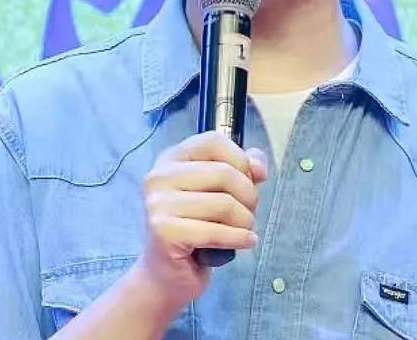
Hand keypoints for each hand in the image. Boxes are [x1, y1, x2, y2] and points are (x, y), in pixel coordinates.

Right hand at [136, 132, 267, 313]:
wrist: (166, 276)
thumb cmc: (196, 228)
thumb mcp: (218, 191)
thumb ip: (240, 169)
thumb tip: (258, 167)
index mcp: (171, 159)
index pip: (213, 142)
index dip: (241, 158)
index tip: (254, 178)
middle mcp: (159, 176)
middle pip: (223, 173)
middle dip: (248, 196)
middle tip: (249, 213)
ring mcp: (158, 203)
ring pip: (224, 204)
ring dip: (245, 220)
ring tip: (245, 230)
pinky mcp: (163, 231)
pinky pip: (216, 231)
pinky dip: (240, 238)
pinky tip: (246, 242)